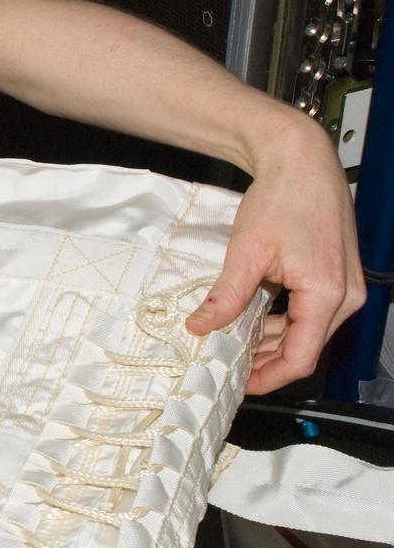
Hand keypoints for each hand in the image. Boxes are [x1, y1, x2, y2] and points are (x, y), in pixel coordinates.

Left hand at [185, 117, 363, 393]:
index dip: (269, 377)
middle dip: (266, 361)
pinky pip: (311, 312)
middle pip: (305, 347)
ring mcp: (346, 286)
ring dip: (272, 340)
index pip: (301, 357)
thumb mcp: (246, 251)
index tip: (240, 384)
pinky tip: (252, 319)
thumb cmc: (283, 198)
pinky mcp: (338, 277)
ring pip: (308, 331)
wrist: (302, 162)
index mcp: (327, 293)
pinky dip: (283, 320)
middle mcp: (346, 295)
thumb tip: (201, 326)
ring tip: (233, 343)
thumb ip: (227, 296)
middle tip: (228, 366)